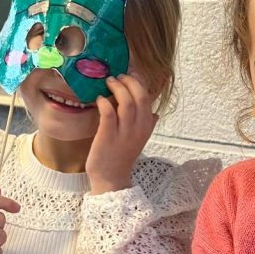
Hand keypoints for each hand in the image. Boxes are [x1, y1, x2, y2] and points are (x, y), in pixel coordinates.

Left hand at [86, 73, 158, 194]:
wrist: (111, 179)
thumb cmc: (122, 157)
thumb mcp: (139, 140)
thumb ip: (147, 126)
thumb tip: (154, 113)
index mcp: (146, 127)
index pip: (148, 98)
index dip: (139, 83)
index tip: (130, 74)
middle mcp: (138, 129)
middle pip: (140, 97)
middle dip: (129, 81)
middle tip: (118, 76)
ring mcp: (123, 133)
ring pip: (126, 102)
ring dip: (117, 88)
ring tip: (108, 82)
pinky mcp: (107, 136)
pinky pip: (108, 113)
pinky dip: (105, 102)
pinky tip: (99, 99)